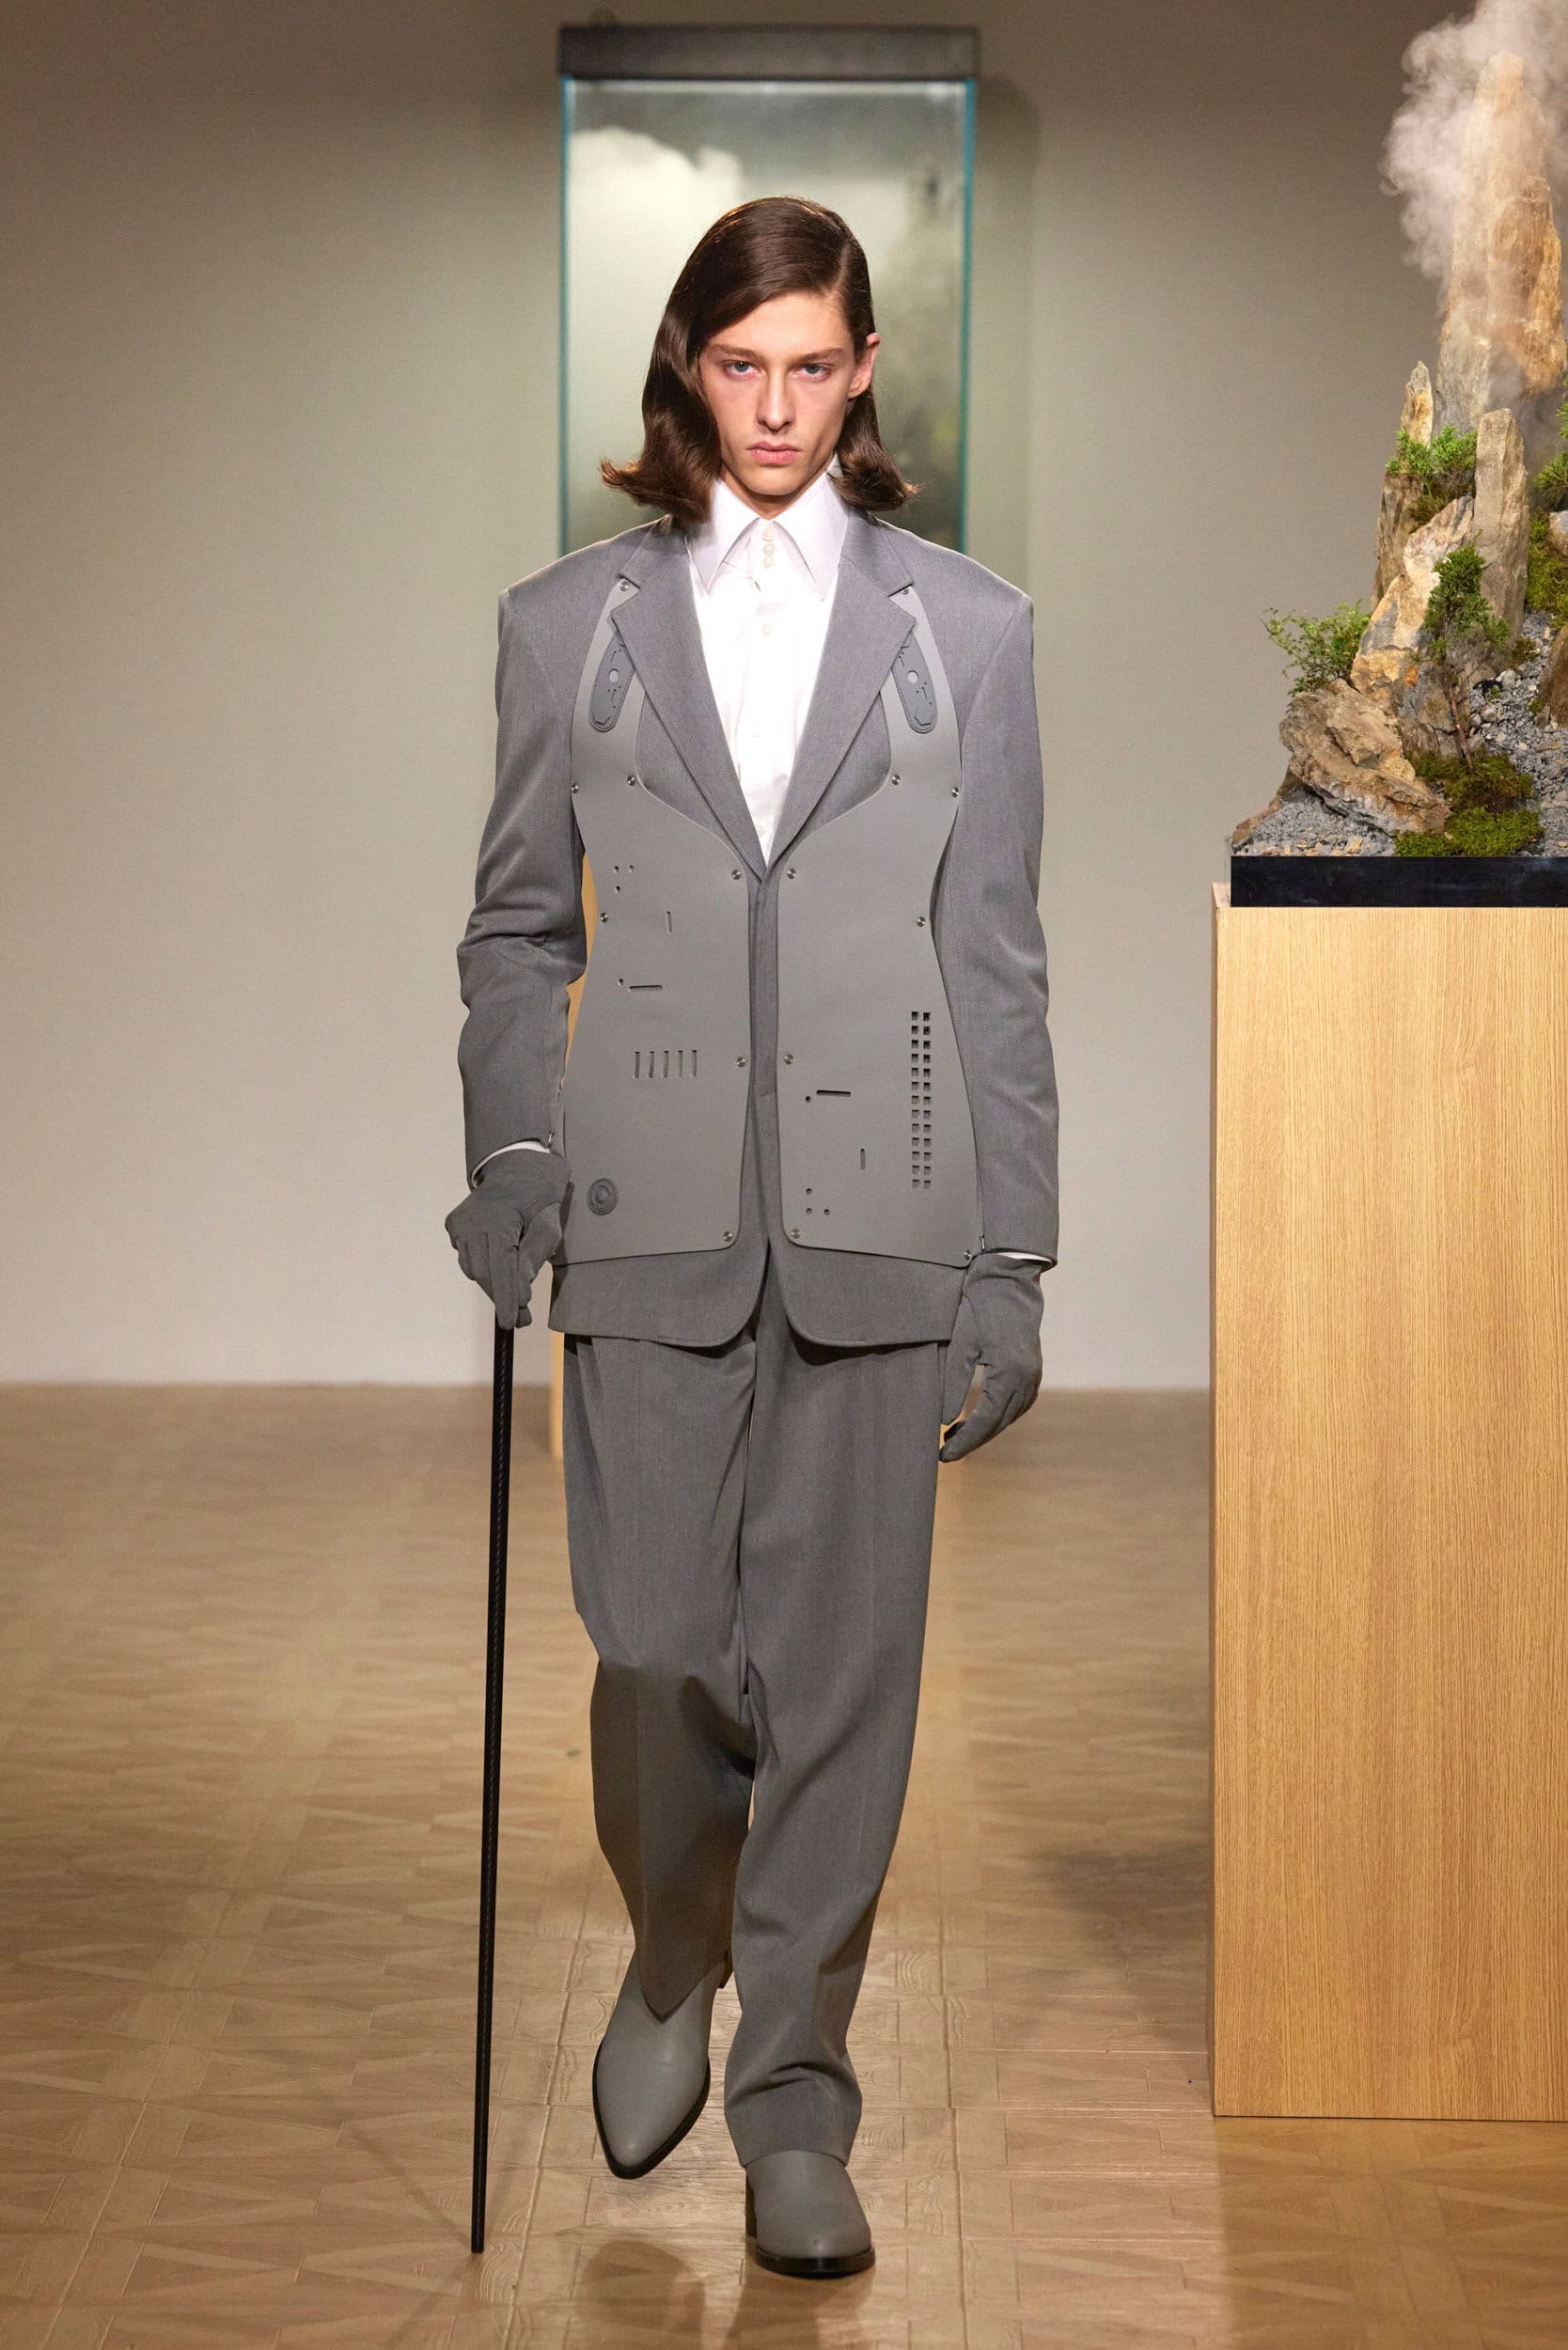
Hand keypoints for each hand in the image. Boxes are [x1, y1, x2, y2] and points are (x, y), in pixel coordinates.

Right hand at [444, 1148, 569, 1328]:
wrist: (518, 1166)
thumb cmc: (539, 1197)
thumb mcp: (549, 1227)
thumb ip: (533, 1258)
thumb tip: (520, 1291)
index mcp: (498, 1219)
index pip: (501, 1268)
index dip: (507, 1299)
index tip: (511, 1322)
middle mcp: (472, 1221)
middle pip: (483, 1273)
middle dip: (501, 1295)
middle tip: (520, 1316)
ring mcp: (459, 1222)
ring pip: (472, 1268)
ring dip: (492, 1281)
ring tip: (513, 1287)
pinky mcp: (453, 1224)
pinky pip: (466, 1256)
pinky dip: (481, 1265)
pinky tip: (498, 1259)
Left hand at [939, 1251, 1043, 1461]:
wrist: (1009, 1281)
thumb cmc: (981, 1308)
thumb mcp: (961, 1345)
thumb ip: (953, 1384)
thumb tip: (944, 1420)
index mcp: (1009, 1375)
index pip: (985, 1421)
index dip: (964, 1442)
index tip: (944, 1456)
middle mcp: (1026, 1380)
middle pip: (999, 1423)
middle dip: (972, 1440)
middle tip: (945, 1453)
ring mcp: (1033, 1375)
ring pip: (1009, 1416)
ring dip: (984, 1429)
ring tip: (956, 1437)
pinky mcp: (1032, 1369)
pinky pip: (1017, 1403)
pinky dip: (997, 1415)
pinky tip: (978, 1417)